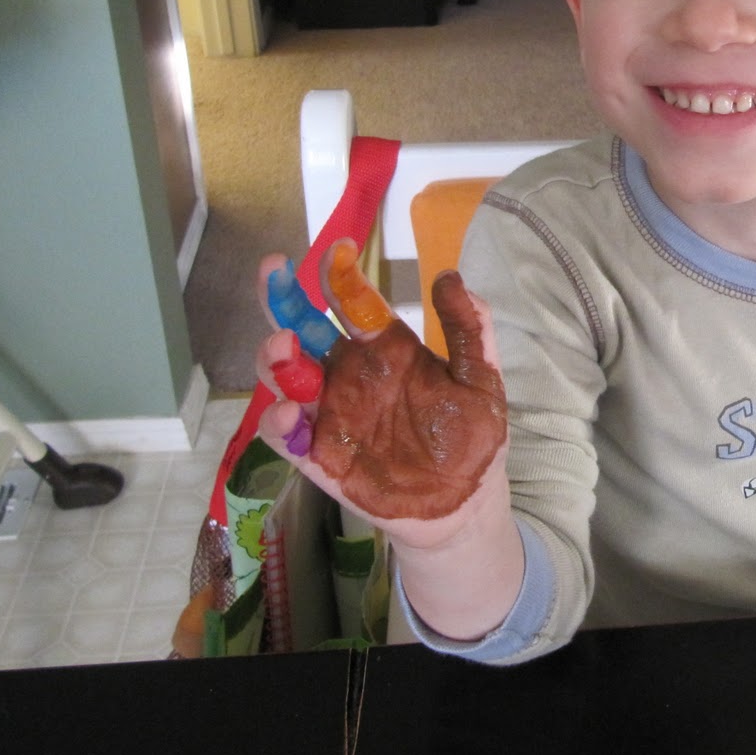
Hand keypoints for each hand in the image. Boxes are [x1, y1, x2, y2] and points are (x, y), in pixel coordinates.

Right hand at [252, 246, 509, 553]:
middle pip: (303, 330)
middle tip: (275, 275)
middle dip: (284, 301)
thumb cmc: (474, 437)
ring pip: (285, 378)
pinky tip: (291, 413)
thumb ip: (469, 330)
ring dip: (275, 359)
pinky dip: (278, 423)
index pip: (356, 304)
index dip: (343, 276)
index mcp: (387, 350)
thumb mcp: (480, 380)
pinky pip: (287, 437)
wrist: (468, 503)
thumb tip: (450, 276)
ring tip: (284, 347)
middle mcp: (351, 375)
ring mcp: (332, 415)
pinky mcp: (321, 458)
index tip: (340, 251)